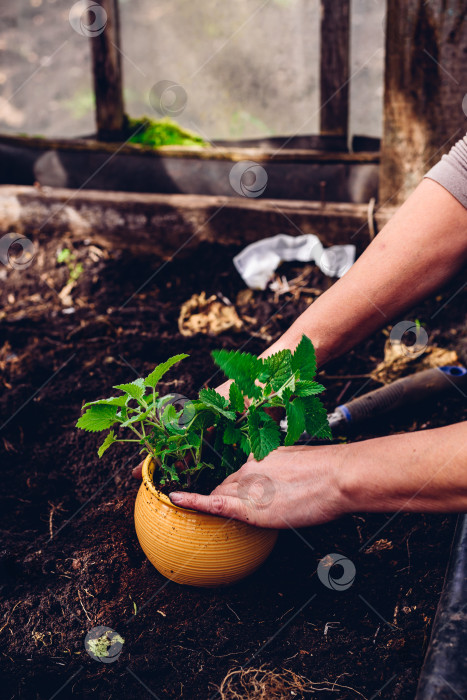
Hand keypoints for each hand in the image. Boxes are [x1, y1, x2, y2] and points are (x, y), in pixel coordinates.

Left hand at [169, 444, 345, 528]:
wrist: (339, 477)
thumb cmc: (331, 473)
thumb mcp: (303, 465)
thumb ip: (286, 473)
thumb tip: (288, 485)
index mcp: (262, 455)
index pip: (239, 472)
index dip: (235, 483)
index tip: (234, 487)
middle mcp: (250, 467)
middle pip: (227, 484)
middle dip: (224, 495)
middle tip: (223, 505)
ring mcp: (248, 485)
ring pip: (221, 494)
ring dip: (214, 501)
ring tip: (197, 506)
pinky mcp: (250, 506)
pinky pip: (213, 503)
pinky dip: (192, 500)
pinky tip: (175, 499)